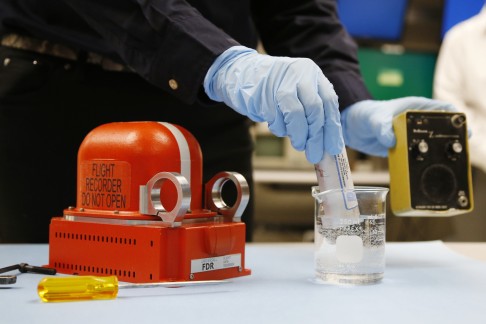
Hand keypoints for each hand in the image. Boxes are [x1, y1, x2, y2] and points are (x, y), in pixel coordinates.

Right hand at [204, 46, 343, 162]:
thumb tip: (326, 141)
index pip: (329, 101)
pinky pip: (277, 118)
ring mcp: (281, 81)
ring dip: (299, 135)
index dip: (332, 127)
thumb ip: (312, 110)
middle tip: (315, 154)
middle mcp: (299, 73)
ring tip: (299, 145)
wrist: (242, 75)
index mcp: (312, 73)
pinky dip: (280, 129)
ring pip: (297, 113)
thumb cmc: (274, 89)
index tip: (333, 148)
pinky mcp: (264, 93)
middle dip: (316, 136)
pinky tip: (279, 128)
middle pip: (315, 108)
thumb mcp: (298, 91)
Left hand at [341, 97, 457, 156]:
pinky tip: (422, 171)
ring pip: (428, 146)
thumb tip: (391, 141)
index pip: (442, 110)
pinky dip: (418, 163)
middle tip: (453, 151)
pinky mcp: (402, 149)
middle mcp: (416, 122)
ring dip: (432, 154)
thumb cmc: (364, 114)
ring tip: (440, 163)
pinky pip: (414, 157)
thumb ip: (382, 127)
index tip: (460, 130)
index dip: (455, 119)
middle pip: (440, 130)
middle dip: (447, 140)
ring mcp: (410, 136)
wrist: (351, 127)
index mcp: (415, 108)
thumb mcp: (373, 118)